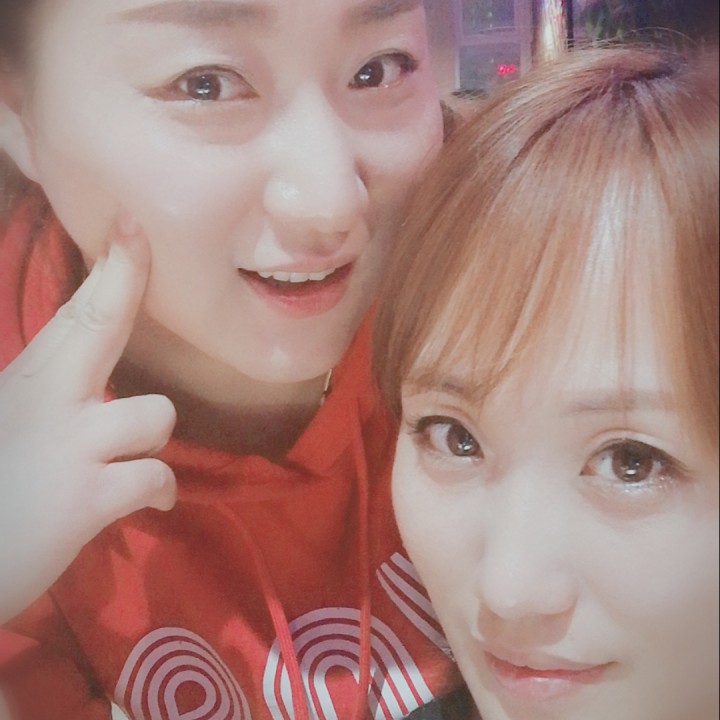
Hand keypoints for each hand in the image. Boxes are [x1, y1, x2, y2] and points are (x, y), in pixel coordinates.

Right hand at [0, 213, 176, 622]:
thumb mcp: (10, 426)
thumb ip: (41, 401)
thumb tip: (81, 389)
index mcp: (24, 385)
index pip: (73, 316)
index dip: (110, 270)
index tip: (130, 224)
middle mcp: (47, 402)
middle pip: (100, 324)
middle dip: (123, 280)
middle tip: (135, 235)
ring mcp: (71, 447)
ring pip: (155, 416)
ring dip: (148, 438)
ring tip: (127, 460)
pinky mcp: (88, 499)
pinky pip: (156, 477)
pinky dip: (159, 490)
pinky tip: (150, 500)